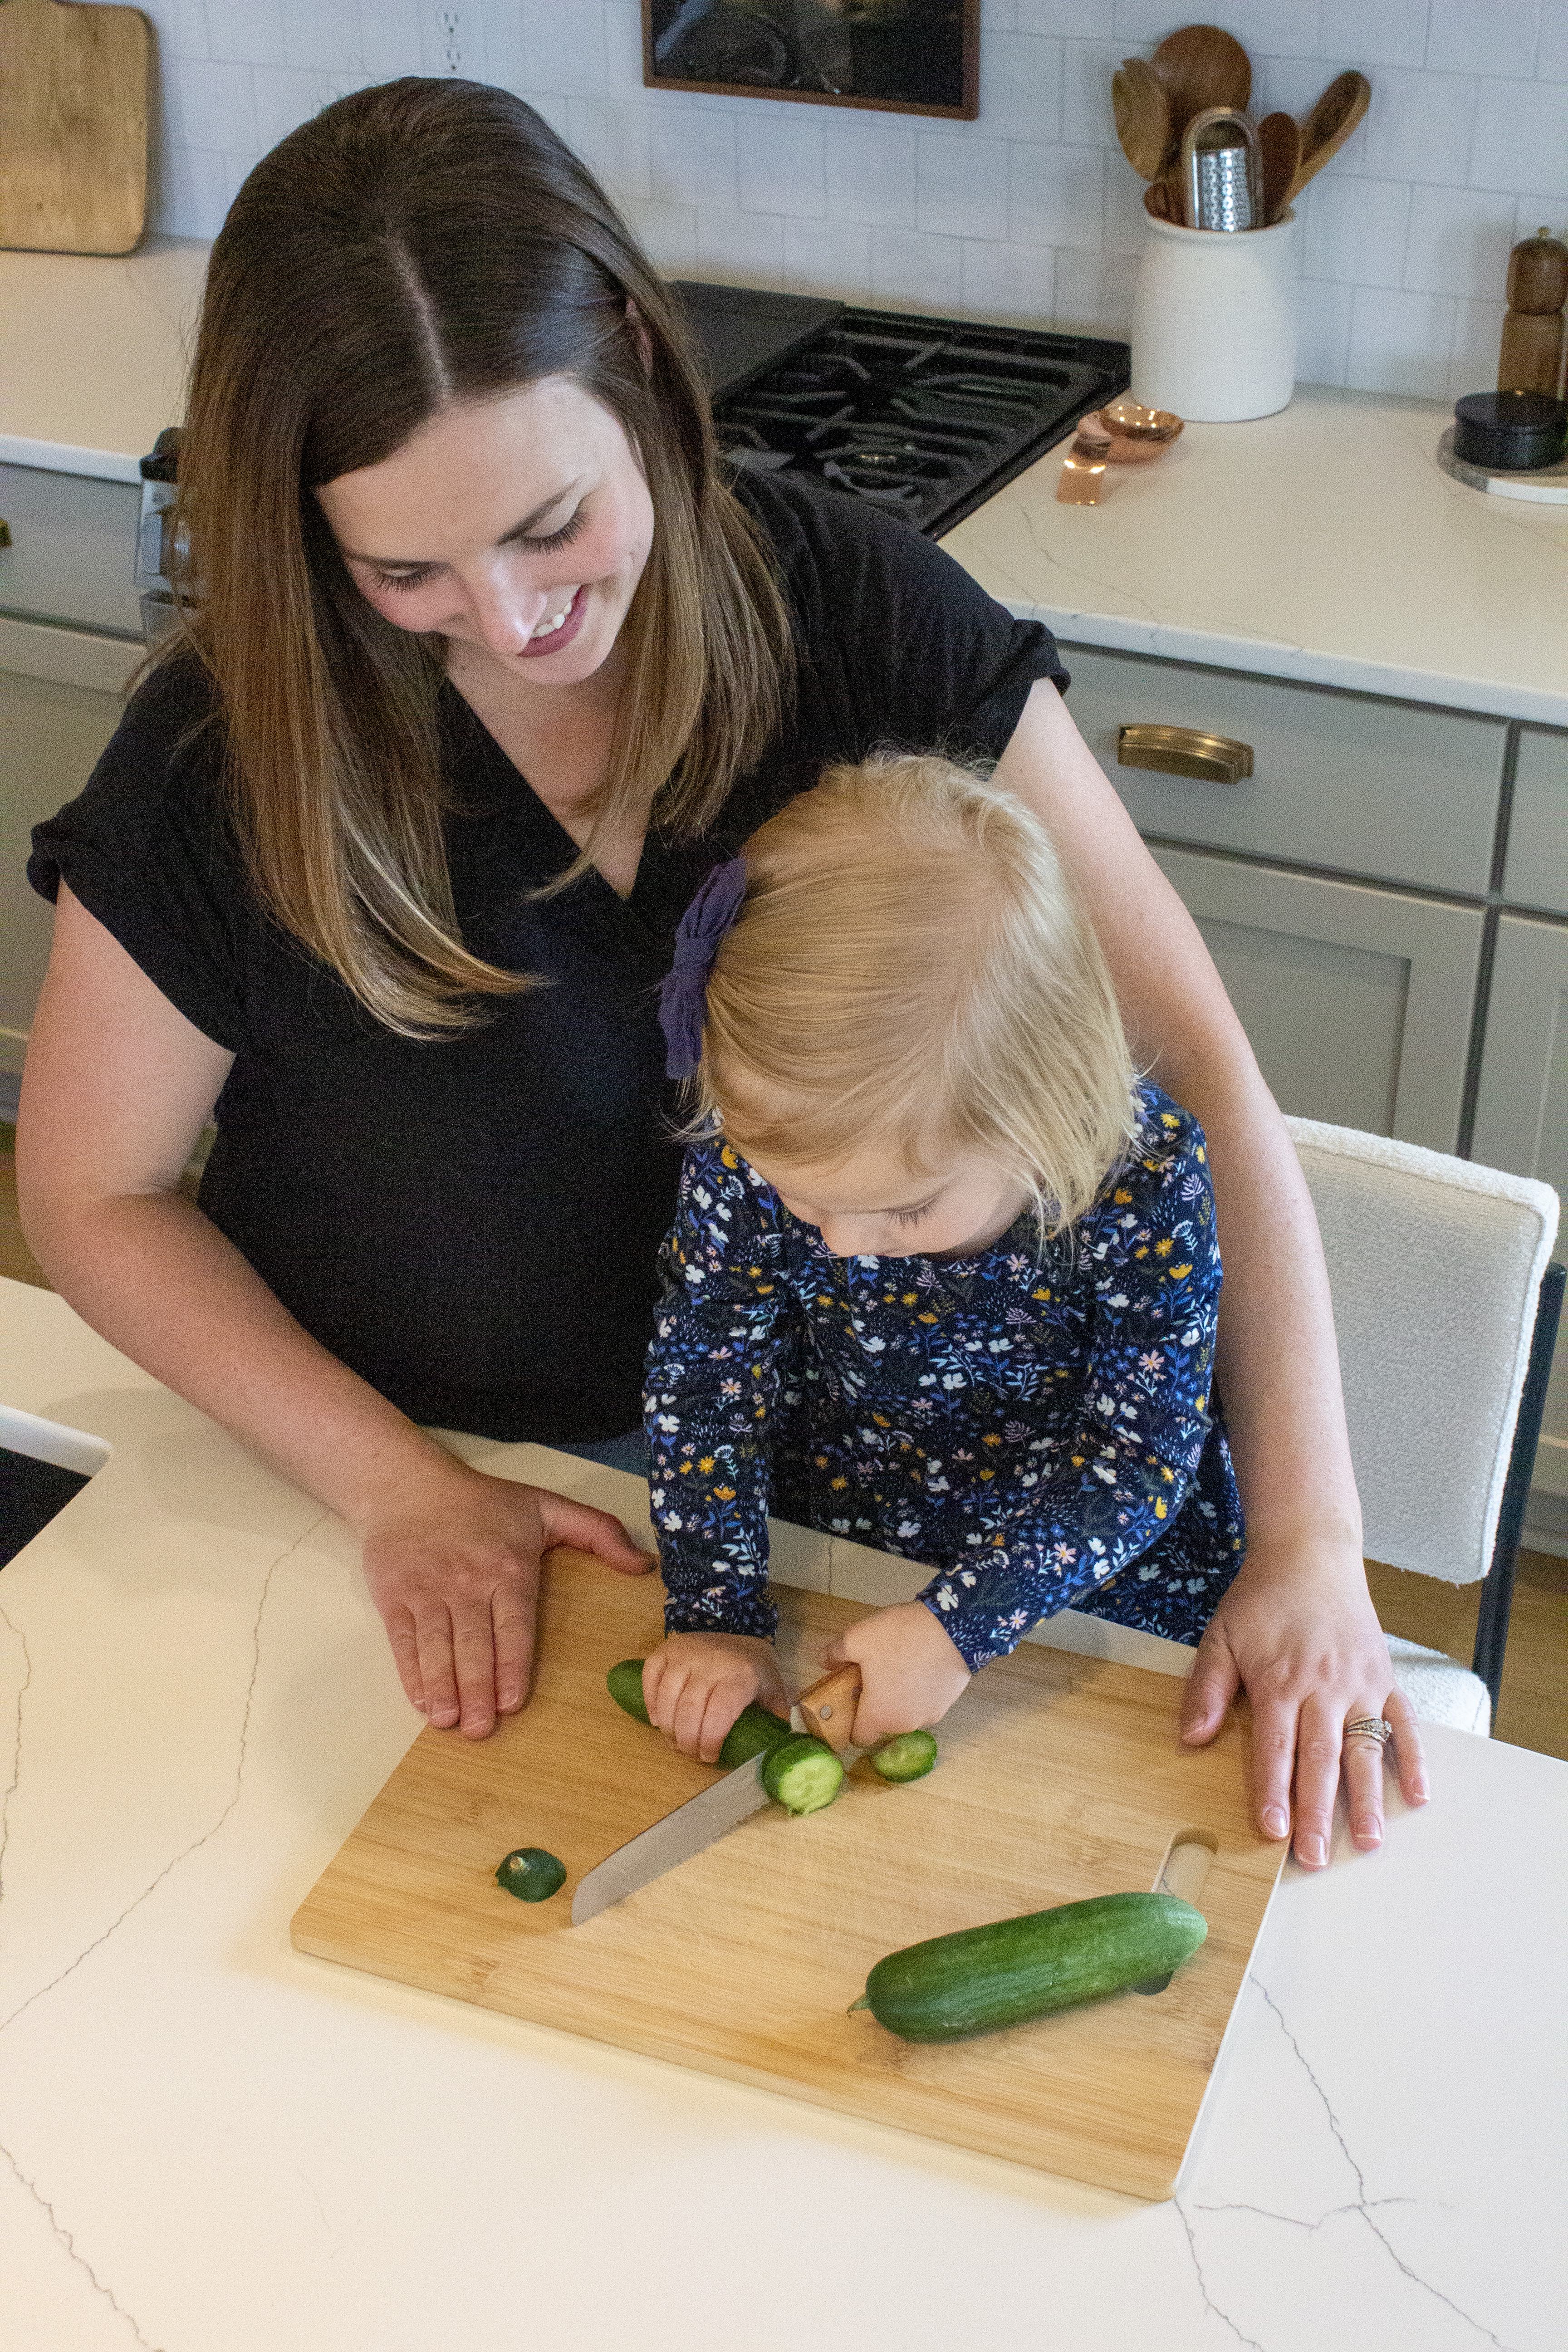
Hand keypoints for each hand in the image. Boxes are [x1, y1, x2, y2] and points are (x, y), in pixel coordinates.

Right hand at [360, 1461, 653, 1739]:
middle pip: (472, 1644)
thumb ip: (599, 1533)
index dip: (511, 1665)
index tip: (512, 1702)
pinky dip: (412, 1674)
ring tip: (449, 1722)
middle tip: (480, 1730)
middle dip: (476, 1690)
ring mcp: (427, 1592)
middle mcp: (467, 1583)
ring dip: (443, 1689)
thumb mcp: (547, 1506)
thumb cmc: (484, 1502)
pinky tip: (422, 1702)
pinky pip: (404, 1642)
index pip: (513, 1625)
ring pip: (437, 1648)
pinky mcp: (394, 1597)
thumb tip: (645, 1565)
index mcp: (508, 1568)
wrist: (408, 1486)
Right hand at [642, 1633, 789, 1761]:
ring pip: (667, 1697)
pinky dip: (650, 1702)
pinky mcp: (667, 1649)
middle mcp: (711, 1661)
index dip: (710, 1740)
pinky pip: (650, 1677)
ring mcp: (685, 1653)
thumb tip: (776, 1751)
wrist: (741, 1633)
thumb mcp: (774, 1692)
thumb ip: (776, 1721)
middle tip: (691, 1754)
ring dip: (668, 1728)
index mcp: (741, 1674)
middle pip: (689, 1710)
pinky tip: (658, 1721)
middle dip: (686, 1741)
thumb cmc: (755, 1670)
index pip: (719, 1713)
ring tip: (675, 1743)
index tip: (709, 1755)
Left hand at [822, 1602, 970, 1747]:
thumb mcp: (857, 1638)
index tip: (849, 1699)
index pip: (858, 1738)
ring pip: (904, 1713)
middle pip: (882, 1723)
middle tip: (872, 1675)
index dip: (850, 1722)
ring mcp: (930, 1716)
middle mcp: (905, 1724)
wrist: (954, 1628)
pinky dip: (918, 1691)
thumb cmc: (899, 1638)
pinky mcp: (948, 1703)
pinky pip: (924, 1703)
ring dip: (897, 1698)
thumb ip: (834, 1653)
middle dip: (875, 1704)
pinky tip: (918, 1665)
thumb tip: (823, 1661)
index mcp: (879, 1716)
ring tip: (898, 1666)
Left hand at [1179, 1534, 1429, 1867]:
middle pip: (1321, 1759)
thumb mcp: (1221, 1636)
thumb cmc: (1261, 1600)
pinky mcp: (1386, 1678)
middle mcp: (1323, 1688)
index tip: (1273, 1831)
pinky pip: (1404, 1724)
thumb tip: (1192, 1739)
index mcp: (1280, 1681)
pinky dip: (1414, 1759)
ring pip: (1365, 1749)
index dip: (1274, 1791)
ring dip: (1368, 1799)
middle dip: (1318, 1812)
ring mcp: (1360, 1685)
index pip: (1275, 1748)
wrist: (1311, 1555)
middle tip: (1314, 1858)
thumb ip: (1206, 1689)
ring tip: (1368, 1841)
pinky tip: (1418, 1794)